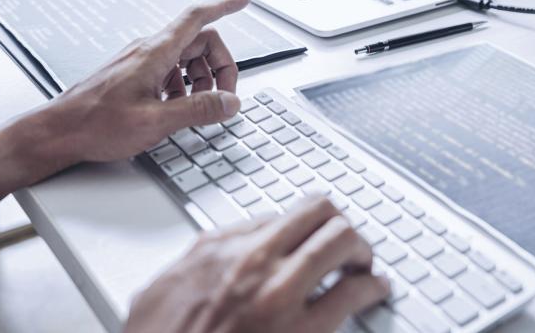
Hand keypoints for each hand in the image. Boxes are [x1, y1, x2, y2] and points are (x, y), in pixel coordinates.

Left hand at [47, 0, 251, 163]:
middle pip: (199, 42)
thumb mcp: (155, 121)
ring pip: (185, 58)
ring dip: (201, 79)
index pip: (198, 17)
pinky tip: (175, 109)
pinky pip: (169, 70)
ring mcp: (140, 62)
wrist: (58, 132)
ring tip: (198, 108)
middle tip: (224, 96)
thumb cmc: (95, 124)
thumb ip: (197, 109)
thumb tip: (229, 102)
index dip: (224, 5)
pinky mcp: (133, 75)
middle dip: (219, 66)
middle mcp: (149, 51)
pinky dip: (182, 86)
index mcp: (156, 53)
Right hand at [125, 197, 389, 332]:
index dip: (307, 224)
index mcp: (217, 249)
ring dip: (360, 249)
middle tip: (348, 245)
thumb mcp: (161, 292)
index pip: (281, 213)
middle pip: (318, 212)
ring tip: (363, 265)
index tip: (315, 233)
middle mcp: (252, 260)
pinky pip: (351, 294)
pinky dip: (370, 288)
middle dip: (340, 225)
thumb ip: (197, 265)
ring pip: (341, 239)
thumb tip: (220, 251)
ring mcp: (279, 293)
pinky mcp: (302, 331)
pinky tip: (373, 292)